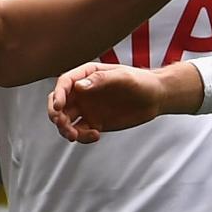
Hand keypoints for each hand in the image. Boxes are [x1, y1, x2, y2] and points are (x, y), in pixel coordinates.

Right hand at [47, 61, 202, 142]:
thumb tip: (79, 86)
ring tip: (75, 135)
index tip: (58, 107)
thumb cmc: (141, 82)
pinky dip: (81, 137)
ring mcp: (87, 108)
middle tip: (63, 124)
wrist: (155, 98)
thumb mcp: (123, 78)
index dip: (58, 95)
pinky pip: (79, 132)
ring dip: (65, 129)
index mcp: (87, 75)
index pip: (65, 83)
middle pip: (58, 103)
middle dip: (55, 115)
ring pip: (65, 120)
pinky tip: (96, 135)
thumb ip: (101, 80)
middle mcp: (83, 92)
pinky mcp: (94, 122)